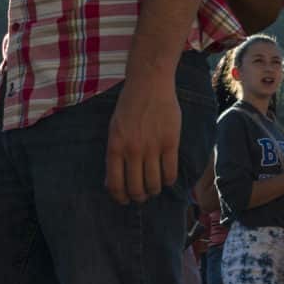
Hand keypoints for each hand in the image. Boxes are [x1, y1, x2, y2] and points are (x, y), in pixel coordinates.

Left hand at [106, 73, 179, 205]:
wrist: (149, 83)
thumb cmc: (130, 106)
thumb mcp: (114, 129)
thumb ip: (114, 153)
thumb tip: (113, 182)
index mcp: (115, 146)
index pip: (115, 184)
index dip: (120, 197)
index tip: (125, 200)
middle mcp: (132, 150)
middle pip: (136, 188)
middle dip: (139, 196)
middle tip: (142, 195)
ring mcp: (152, 147)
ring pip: (154, 183)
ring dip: (154, 190)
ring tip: (155, 188)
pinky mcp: (170, 142)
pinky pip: (171, 172)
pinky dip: (169, 180)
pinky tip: (168, 178)